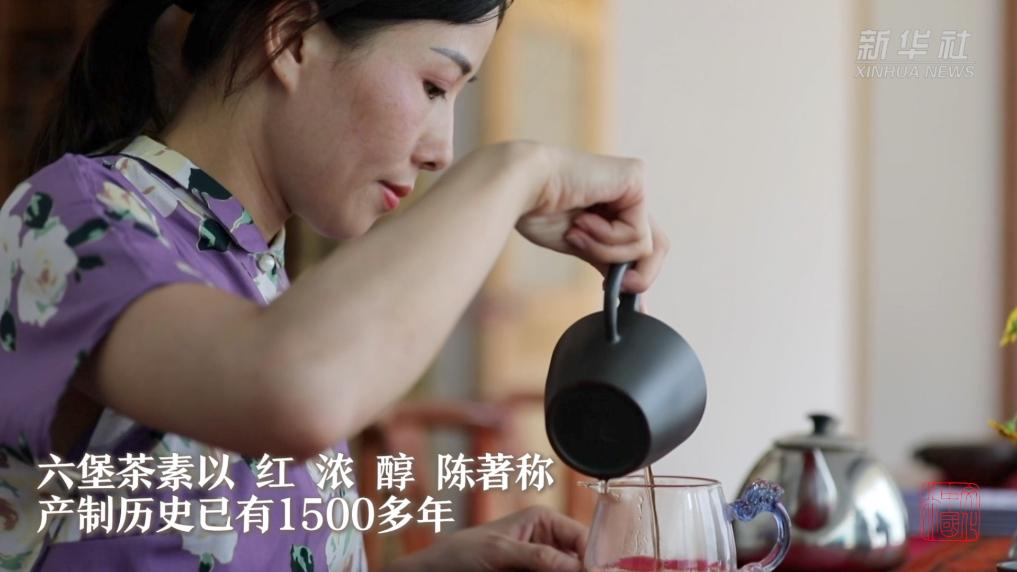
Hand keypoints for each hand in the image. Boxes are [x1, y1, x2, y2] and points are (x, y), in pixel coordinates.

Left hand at [383, 505, 587, 571]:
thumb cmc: (459, 553)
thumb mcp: (501, 551)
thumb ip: (539, 557)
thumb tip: (576, 565)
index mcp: (543, 521)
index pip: (582, 539)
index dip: (594, 558)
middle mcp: (547, 542)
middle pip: (580, 560)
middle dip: (583, 570)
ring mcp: (541, 564)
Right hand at [511, 143, 668, 292]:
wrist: (522, 187)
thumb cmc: (539, 210)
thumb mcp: (582, 245)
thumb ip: (609, 260)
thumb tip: (630, 293)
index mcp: (616, 207)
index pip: (644, 247)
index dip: (640, 276)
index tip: (626, 301)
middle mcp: (629, 194)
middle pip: (659, 247)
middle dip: (639, 275)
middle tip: (617, 286)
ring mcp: (634, 184)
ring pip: (643, 245)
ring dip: (605, 249)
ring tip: (577, 231)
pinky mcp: (636, 178)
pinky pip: (637, 231)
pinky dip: (607, 237)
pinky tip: (583, 219)